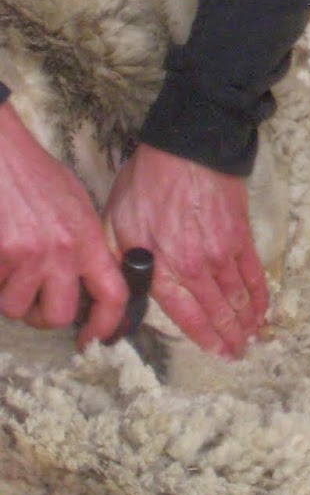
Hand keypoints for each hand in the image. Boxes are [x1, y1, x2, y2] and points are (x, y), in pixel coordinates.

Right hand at [0, 100, 126, 338]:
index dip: (106, 325)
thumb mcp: (76, 207)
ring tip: (11, 270)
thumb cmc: (37, 178)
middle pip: (58, 315)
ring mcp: (28, 254)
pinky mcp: (0, 254)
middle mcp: (61, 250)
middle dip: (44, 316)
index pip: (113, 294)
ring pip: (17, 308)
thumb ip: (84, 245)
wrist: (3, 157)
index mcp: (87, 238)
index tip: (94, 337)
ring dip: (12, 297)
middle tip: (37, 300)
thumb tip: (87, 283)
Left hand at [105, 144, 269, 356]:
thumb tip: (121, 293)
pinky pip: (254, 273)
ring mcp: (223, 253)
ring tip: (251, 339)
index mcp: (164, 267)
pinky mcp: (241, 236)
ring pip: (238, 297)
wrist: (189, 147)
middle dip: (228, 337)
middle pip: (217, 312)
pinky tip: (263, 309)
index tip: (215, 354)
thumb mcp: (118, 223)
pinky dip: (260, 294)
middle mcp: (197, 267)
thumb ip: (122, 262)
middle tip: (237, 355)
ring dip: (245, 322)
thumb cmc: (148, 182)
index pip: (187, 316)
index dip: (204, 338)